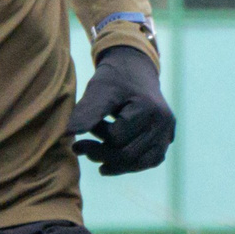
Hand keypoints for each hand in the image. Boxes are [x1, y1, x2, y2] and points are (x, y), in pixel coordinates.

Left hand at [69, 46, 175, 174]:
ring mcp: (168, 132)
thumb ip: (86, 111)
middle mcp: (163, 122)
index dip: (96, 135)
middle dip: (101, 153)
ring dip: (113, 161)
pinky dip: (128, 164)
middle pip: (129, 154)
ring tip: (94, 153)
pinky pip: (149, 161)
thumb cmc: (114, 78)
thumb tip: (66, 133)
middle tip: (80, 148)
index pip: (117, 138)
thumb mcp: (99, 89)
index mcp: (148, 108)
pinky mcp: (167, 139)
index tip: (85, 127)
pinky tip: (109, 162)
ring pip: (139, 162)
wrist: (136, 70)